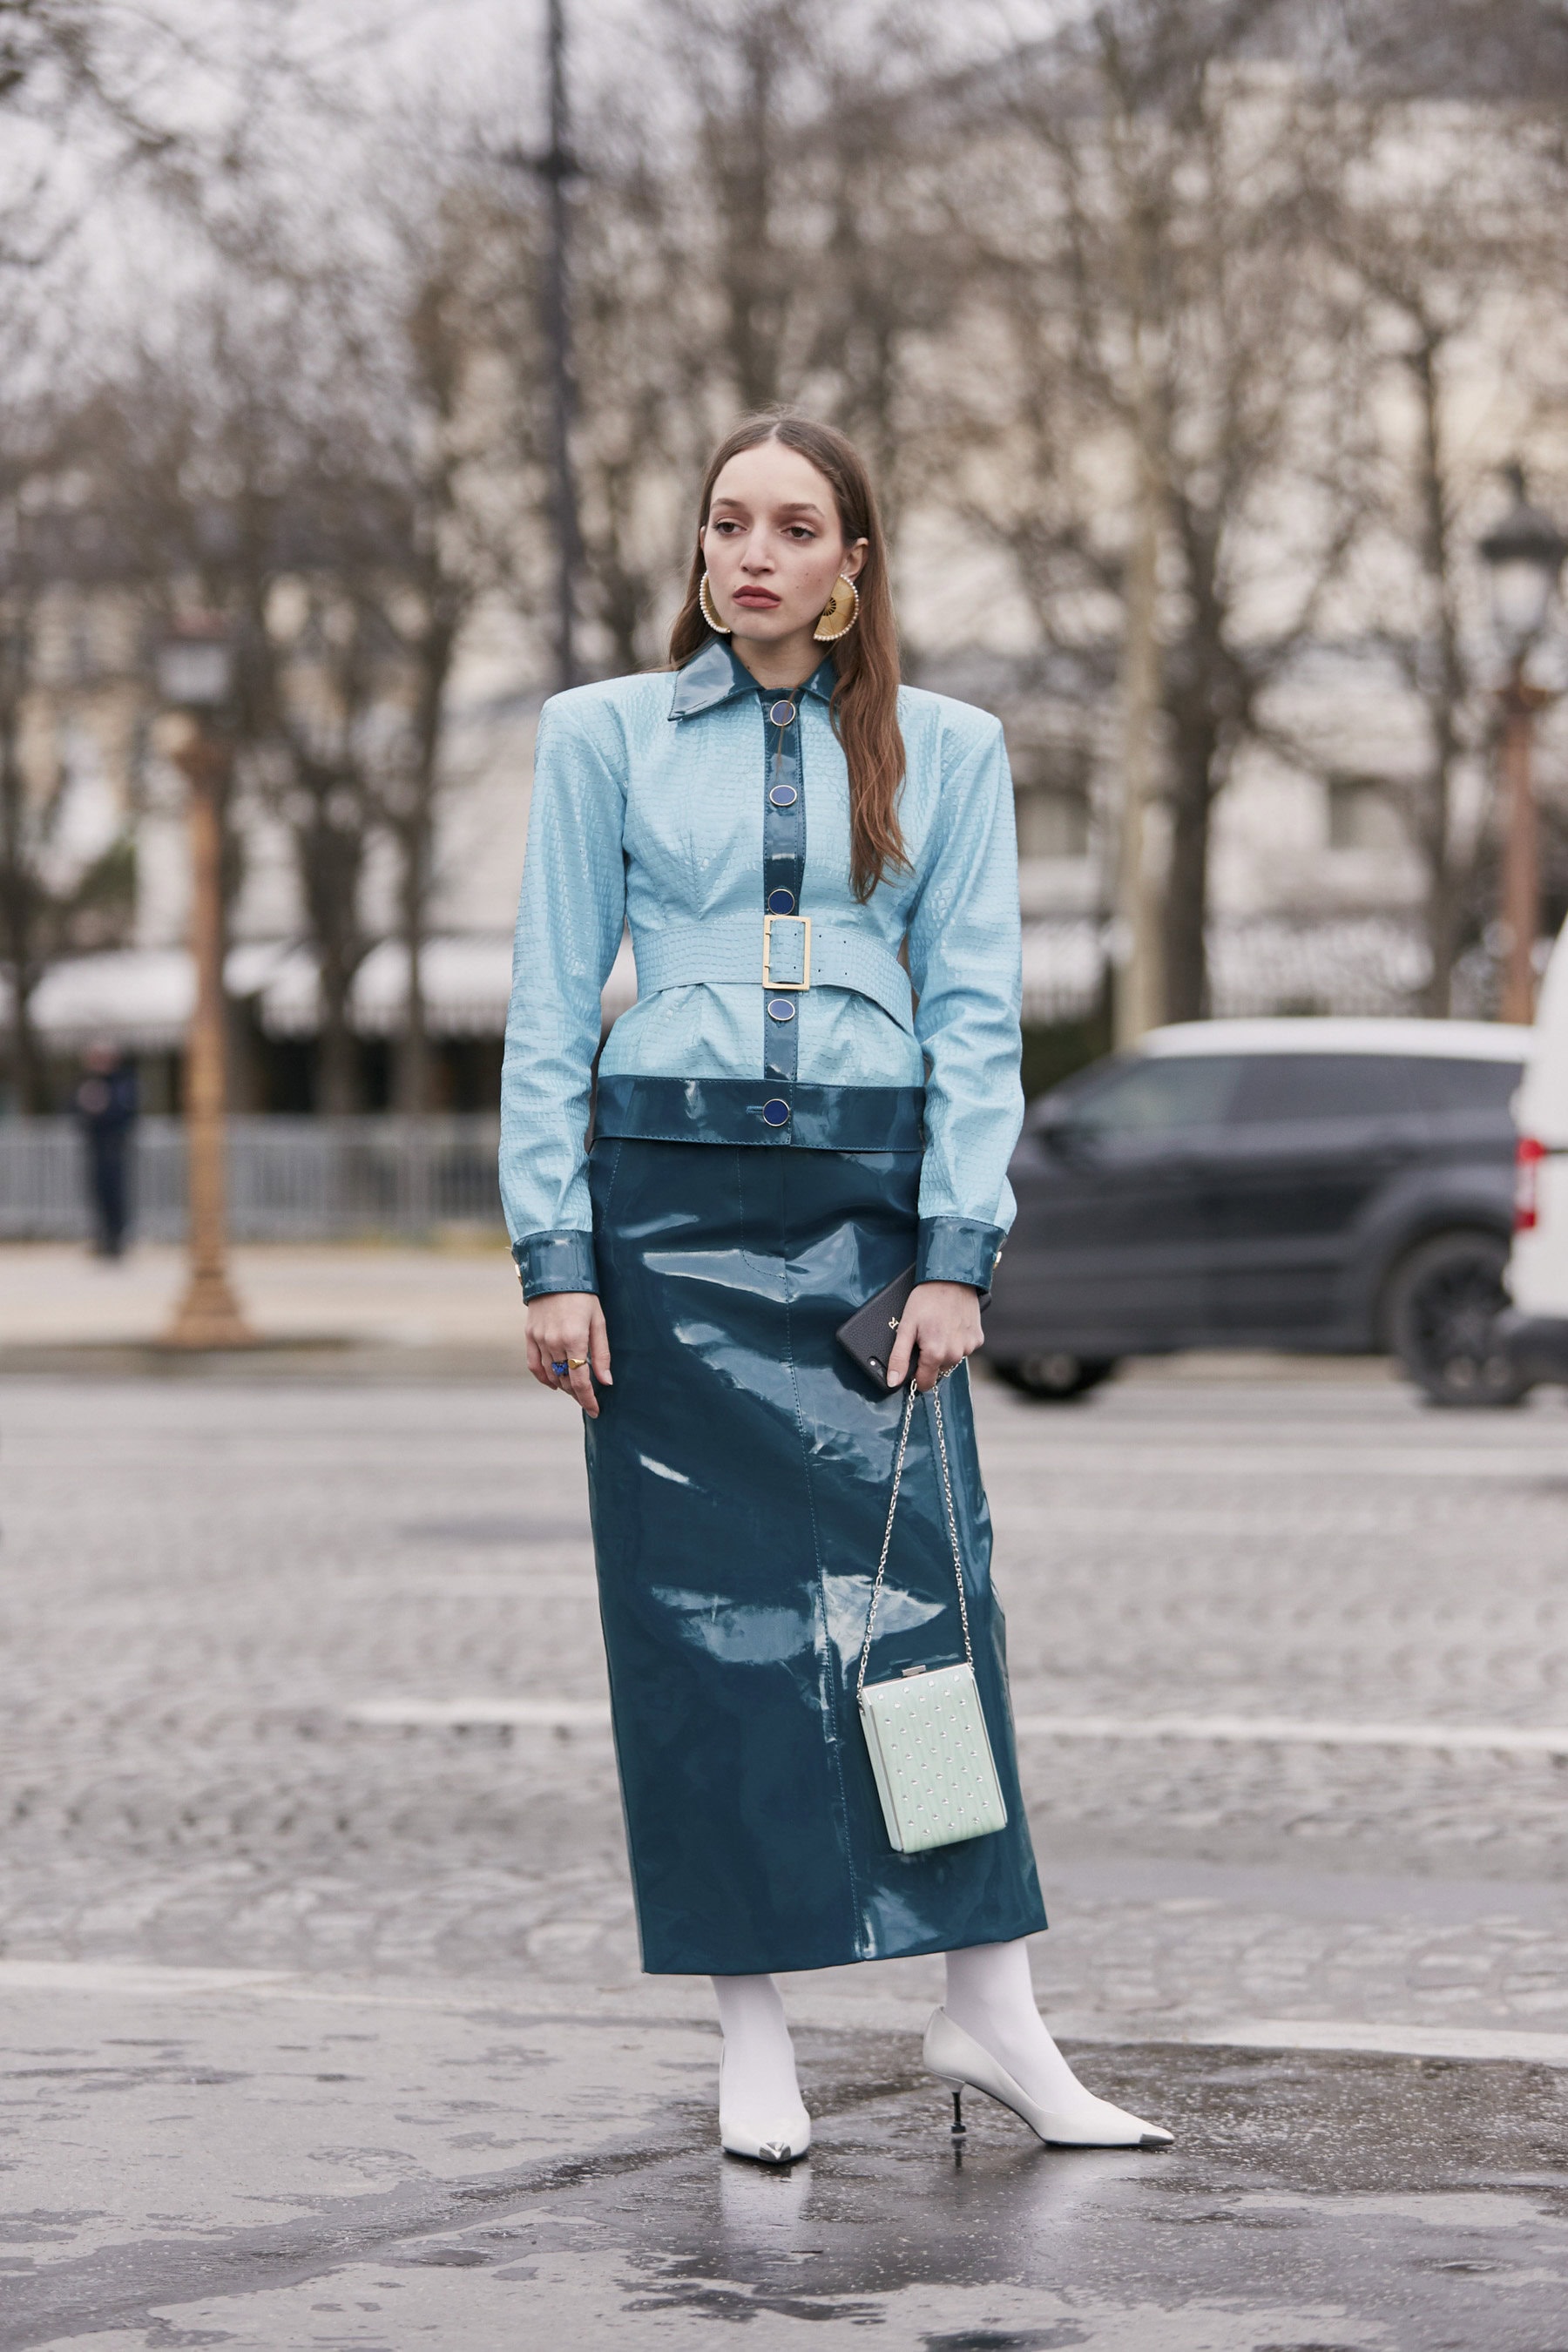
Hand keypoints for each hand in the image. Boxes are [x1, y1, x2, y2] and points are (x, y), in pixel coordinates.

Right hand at [526, 1290, 611, 1416]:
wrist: (556, 1274)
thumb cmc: (584, 1297)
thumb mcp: (599, 1322)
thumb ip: (602, 1354)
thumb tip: (606, 1382)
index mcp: (575, 1339)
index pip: (580, 1381)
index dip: (588, 1399)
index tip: (595, 1411)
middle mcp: (554, 1342)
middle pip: (565, 1381)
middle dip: (577, 1393)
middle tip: (588, 1398)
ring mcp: (539, 1340)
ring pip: (551, 1375)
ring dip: (563, 1386)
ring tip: (574, 1388)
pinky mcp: (529, 1336)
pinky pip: (534, 1365)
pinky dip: (543, 1378)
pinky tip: (554, 1383)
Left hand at [884, 1280, 982, 1392]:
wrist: (951, 1279)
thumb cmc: (925, 1300)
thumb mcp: (906, 1327)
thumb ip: (899, 1358)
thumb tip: (893, 1382)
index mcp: (936, 1354)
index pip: (925, 1383)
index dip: (915, 1374)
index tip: (913, 1360)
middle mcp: (955, 1355)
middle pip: (938, 1371)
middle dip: (930, 1359)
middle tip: (925, 1336)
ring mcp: (969, 1347)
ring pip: (952, 1360)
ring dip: (945, 1351)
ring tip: (938, 1328)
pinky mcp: (978, 1339)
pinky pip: (964, 1348)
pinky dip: (957, 1341)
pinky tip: (951, 1325)